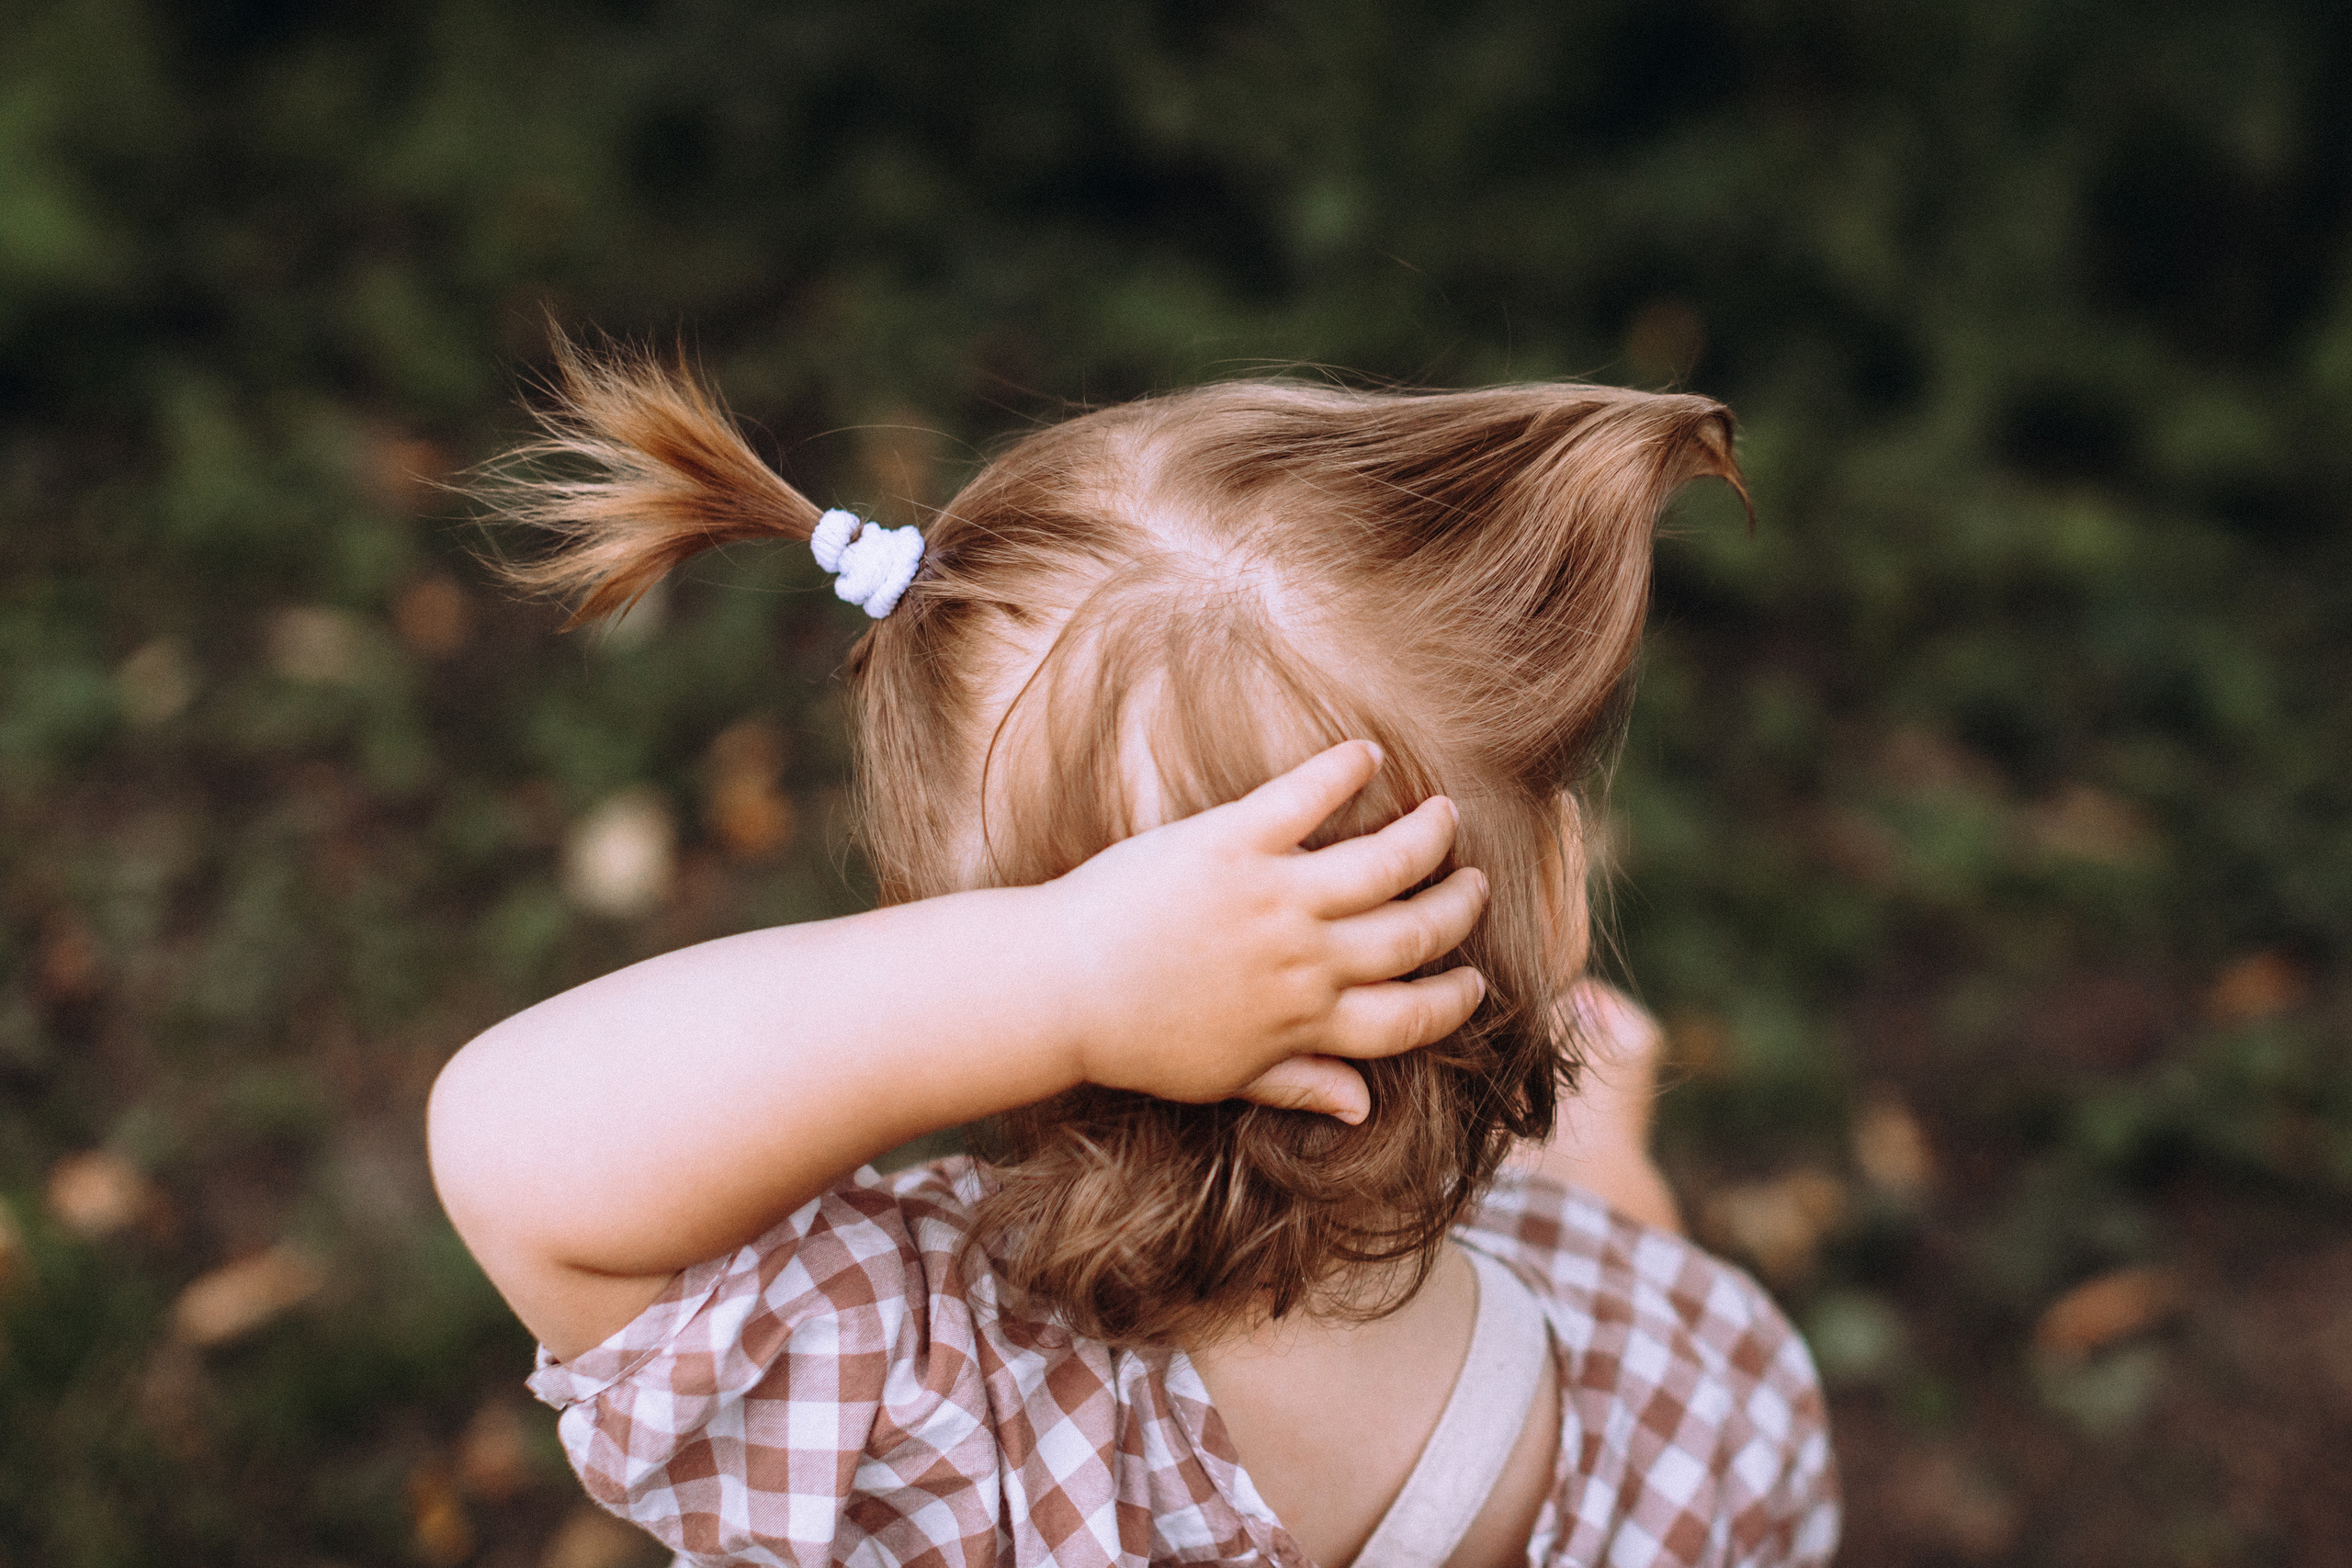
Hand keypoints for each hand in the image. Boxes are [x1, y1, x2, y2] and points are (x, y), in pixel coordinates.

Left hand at [1048, 741, 1489, 1122]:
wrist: (1058, 988)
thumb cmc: (1135, 1040)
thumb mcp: (1222, 1078)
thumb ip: (1299, 1084)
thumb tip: (1364, 1105)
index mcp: (1306, 1023)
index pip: (1411, 1018)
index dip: (1454, 1001)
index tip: (1475, 982)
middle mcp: (1304, 961)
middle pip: (1414, 934)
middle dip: (1458, 909)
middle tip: (1473, 886)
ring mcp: (1273, 898)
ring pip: (1386, 861)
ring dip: (1427, 837)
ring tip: (1444, 817)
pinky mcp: (1233, 842)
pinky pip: (1307, 796)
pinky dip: (1344, 770)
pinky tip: (1366, 755)